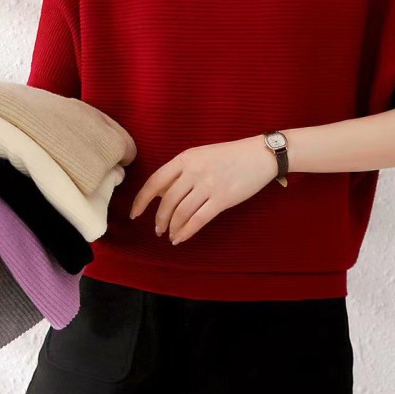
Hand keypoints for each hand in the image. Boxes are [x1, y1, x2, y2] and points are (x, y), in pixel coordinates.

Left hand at [129, 135, 278, 244]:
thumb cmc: (229, 155)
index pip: (155, 181)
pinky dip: (187, 232)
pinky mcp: (223, 199)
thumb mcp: (200, 155)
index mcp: (185, 158)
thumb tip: (160, 195)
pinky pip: (199, 220)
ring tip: (170, 235)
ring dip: (172, 228)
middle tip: (158, 230)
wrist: (260, 154)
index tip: (134, 214)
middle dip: (159, 219)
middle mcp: (194, 171)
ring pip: (181, 212)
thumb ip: (180, 172)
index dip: (141, 200)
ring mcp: (209, 185)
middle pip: (167, 201)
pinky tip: (181, 238)